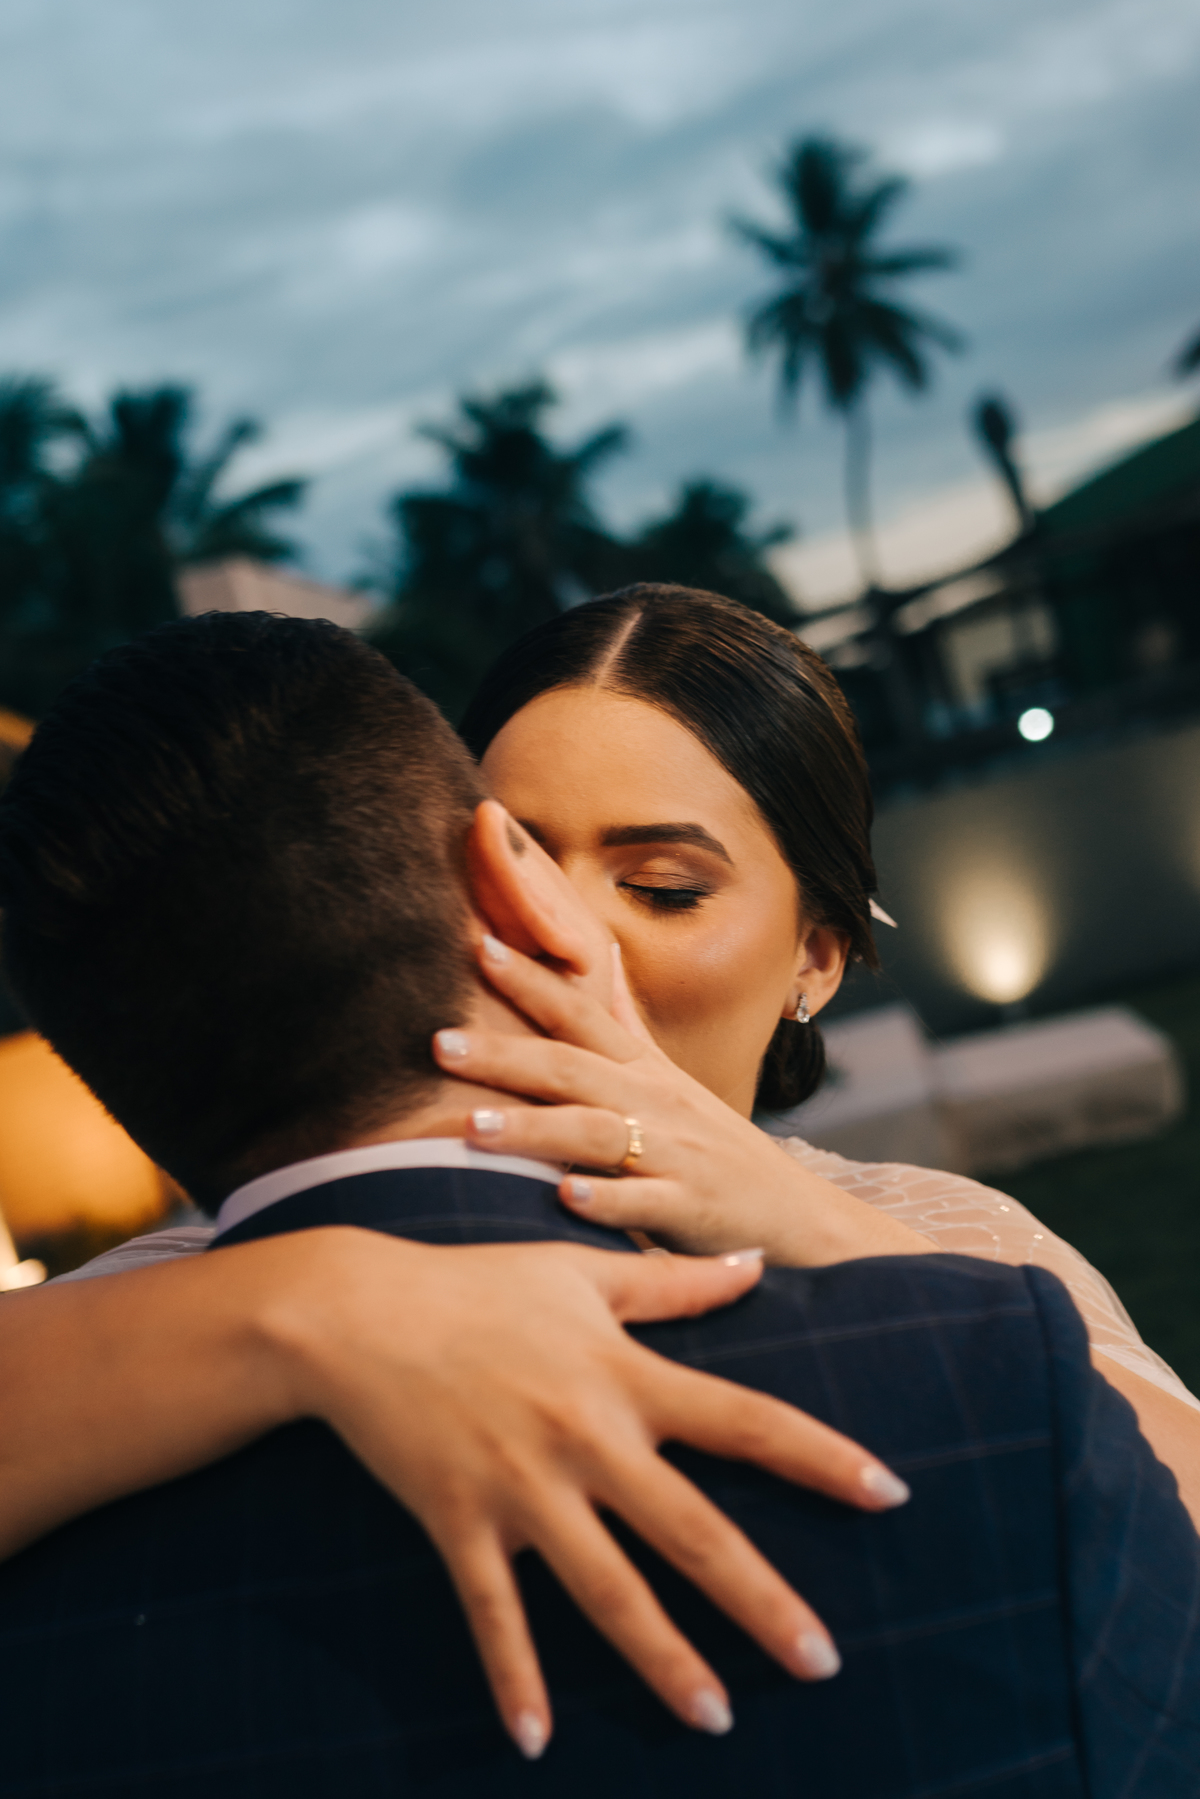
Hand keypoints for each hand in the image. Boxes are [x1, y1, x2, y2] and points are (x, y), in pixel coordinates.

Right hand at [271, 1229, 909, 1756]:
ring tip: (714, 1718)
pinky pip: (493, 1612)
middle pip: (691, 1531)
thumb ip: (673, 1283)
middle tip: (823, 1663)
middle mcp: (585, 1440)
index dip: (820, 1457)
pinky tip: (537, 1741)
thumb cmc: (477, 1285)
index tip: (889, 1493)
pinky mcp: (458, 1521)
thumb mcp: (580, 1275)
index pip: (745, 1421)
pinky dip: (514, 1676)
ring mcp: (520, 1488)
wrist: (356, 1313)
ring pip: (606, 1589)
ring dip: (662, 1657)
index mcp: (624, 1377)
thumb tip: (754, 1264)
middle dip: (761, 1601)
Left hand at [435, 936, 930, 1266]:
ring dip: (534, 1129)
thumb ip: (625, 1030)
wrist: (799, 1220)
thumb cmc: (717, 1153)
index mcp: (646, 1070)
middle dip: (504, 1054)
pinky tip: (563, 1198)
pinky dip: (605, 1200)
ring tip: (472, 1130)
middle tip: (437, 1042)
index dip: (532, 981)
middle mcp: (657, 1102)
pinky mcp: (691, 1209)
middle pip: (572, 1068)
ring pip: (597, 1133)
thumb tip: (595, 958)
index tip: (478, 946)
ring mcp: (675, 1155)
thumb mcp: (671, 1084)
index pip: (582, 1014)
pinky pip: (644, 1204)